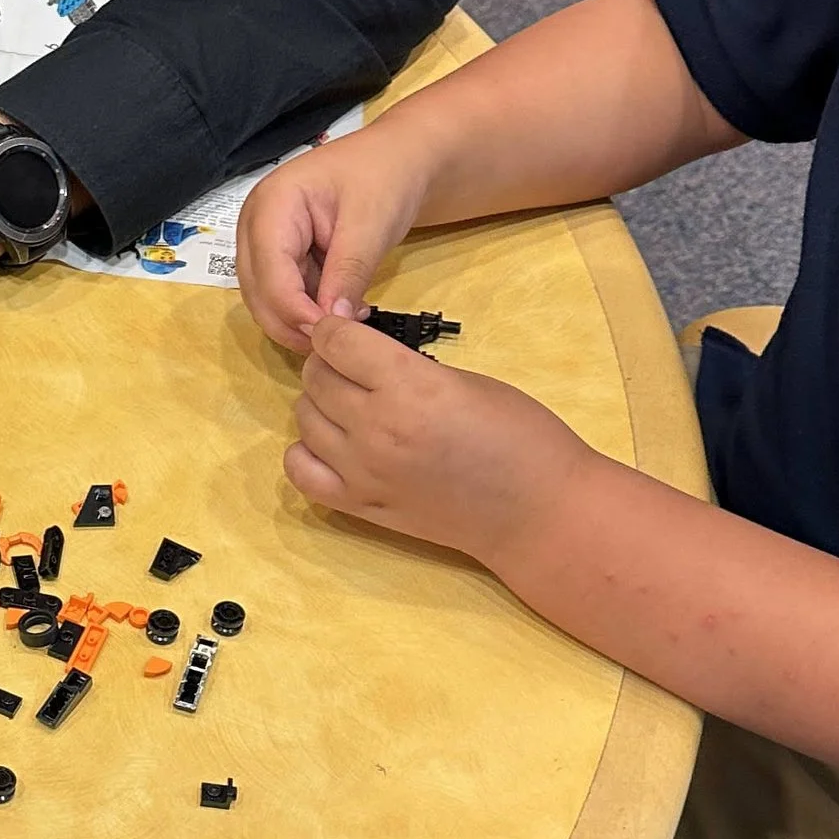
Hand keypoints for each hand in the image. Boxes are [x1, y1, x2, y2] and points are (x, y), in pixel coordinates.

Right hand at [237, 119, 435, 352]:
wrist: (397, 160)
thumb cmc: (385, 178)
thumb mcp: (372, 224)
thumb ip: (349, 273)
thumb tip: (332, 324)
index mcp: (271, 204)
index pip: (269, 273)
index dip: (296, 311)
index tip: (334, 335)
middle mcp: (254, 225)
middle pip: (257, 292)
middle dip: (294, 323)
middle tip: (341, 340)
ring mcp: (263, 242)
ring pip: (266, 300)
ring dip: (300, 321)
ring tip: (347, 321)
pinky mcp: (278, 257)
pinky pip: (283, 295)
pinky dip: (308, 311)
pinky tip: (342, 310)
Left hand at [285, 318, 594, 568]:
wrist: (538, 512)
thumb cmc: (522, 437)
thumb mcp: (467, 380)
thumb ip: (408, 366)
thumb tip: (362, 354)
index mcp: (409, 387)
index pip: (335, 340)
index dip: (336, 326)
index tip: (347, 327)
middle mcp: (375, 428)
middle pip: (315, 377)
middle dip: (329, 361)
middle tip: (355, 365)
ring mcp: (362, 471)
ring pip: (304, 418)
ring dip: (320, 403)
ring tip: (351, 404)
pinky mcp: (360, 506)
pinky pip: (300, 471)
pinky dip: (308, 452)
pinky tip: (335, 445)